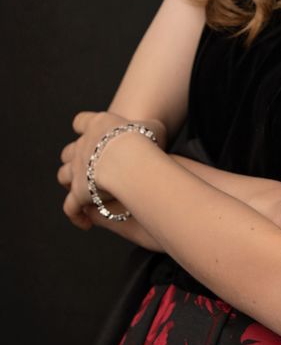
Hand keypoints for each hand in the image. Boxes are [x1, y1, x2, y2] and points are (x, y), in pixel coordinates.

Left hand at [56, 110, 166, 231]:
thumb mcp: (153, 128)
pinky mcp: (78, 193)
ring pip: (64, 175)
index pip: (81, 121)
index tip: (90, 132)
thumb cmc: (143, 141)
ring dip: (71, 183)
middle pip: (69, 151)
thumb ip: (148, 129)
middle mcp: (82, 146)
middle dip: (75, 158)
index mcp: (98, 126)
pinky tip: (86, 222)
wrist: (129, 159)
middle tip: (90, 166)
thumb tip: (153, 134)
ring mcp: (77, 170)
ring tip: (83, 192)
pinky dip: (76, 215)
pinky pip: (71, 207)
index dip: (84, 126)